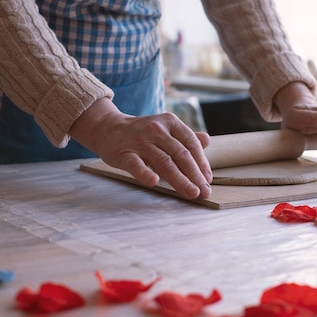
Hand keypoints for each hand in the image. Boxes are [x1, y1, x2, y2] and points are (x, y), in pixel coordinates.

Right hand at [70, 98, 212, 198]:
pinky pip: (135, 164)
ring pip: (163, 162)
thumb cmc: (142, 133)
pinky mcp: (123, 153)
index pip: (190, 143)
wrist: (108, 128)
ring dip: (180, 179)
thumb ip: (185, 137)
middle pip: (180, 155)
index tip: (208, 180)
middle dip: (195, 175)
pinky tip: (154, 182)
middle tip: (204, 192)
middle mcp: (156, 130)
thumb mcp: (165, 129)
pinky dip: (145, 173)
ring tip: (191, 193)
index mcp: (170, 123)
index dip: (201, 162)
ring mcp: (139, 141)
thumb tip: (207, 140)